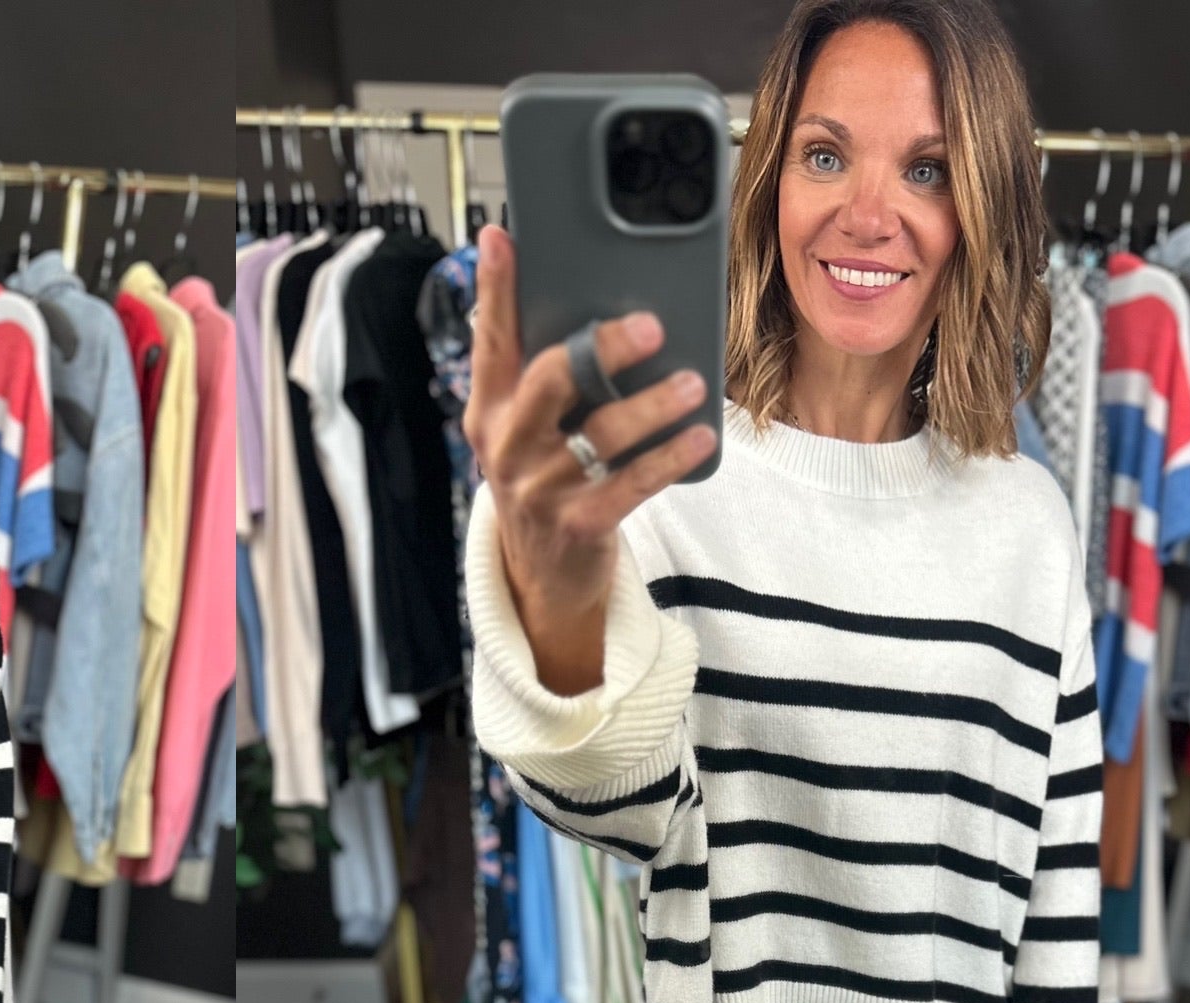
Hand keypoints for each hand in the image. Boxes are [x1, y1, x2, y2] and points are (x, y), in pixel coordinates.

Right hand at [462, 223, 716, 680]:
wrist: (543, 577)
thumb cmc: (548, 479)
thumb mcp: (529, 429)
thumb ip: (545, 375)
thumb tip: (596, 305)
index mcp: (490, 410)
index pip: (491, 340)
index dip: (495, 288)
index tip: (502, 238)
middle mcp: (507, 445)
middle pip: (550, 379)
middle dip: (602, 347)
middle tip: (650, 327)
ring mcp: (538, 488)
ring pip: (600, 433)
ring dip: (653, 406)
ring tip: (692, 385)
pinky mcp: (576, 524)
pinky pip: (631, 484)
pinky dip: (670, 457)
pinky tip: (700, 436)